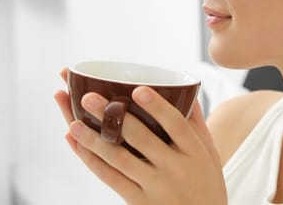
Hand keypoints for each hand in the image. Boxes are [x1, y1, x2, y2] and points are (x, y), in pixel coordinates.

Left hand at [54, 68, 226, 204]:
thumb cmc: (206, 184)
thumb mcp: (209, 154)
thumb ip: (196, 124)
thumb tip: (185, 90)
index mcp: (194, 152)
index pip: (176, 124)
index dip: (157, 107)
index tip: (137, 90)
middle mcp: (175, 168)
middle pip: (142, 139)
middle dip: (114, 117)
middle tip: (88, 97)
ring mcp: (156, 186)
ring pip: (119, 159)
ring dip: (94, 140)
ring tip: (73, 123)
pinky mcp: (139, 201)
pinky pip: (111, 178)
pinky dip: (92, 161)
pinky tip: (78, 145)